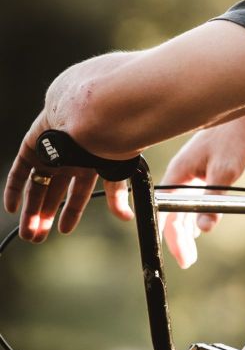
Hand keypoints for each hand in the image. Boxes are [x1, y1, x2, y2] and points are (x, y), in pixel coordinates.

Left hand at [3, 112, 133, 242]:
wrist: (91, 112)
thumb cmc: (108, 136)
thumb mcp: (115, 169)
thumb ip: (116, 194)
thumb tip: (126, 217)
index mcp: (90, 163)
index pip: (78, 192)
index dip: (71, 212)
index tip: (64, 230)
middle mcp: (70, 159)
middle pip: (54, 192)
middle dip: (46, 215)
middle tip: (38, 237)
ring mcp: (51, 153)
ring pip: (37, 185)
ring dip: (31, 209)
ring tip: (28, 231)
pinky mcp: (33, 147)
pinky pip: (19, 171)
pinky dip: (14, 189)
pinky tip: (13, 208)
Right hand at [160, 117, 244, 268]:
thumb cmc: (232, 142)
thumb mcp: (224, 172)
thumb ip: (213, 200)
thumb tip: (205, 228)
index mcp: (178, 172)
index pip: (163, 209)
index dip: (166, 233)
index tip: (175, 253)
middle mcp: (179, 174)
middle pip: (171, 212)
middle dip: (176, 238)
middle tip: (187, 261)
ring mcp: (189, 173)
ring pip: (180, 208)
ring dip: (184, 230)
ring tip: (189, 253)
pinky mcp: (200, 173)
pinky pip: (189, 200)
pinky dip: (191, 216)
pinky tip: (196, 229)